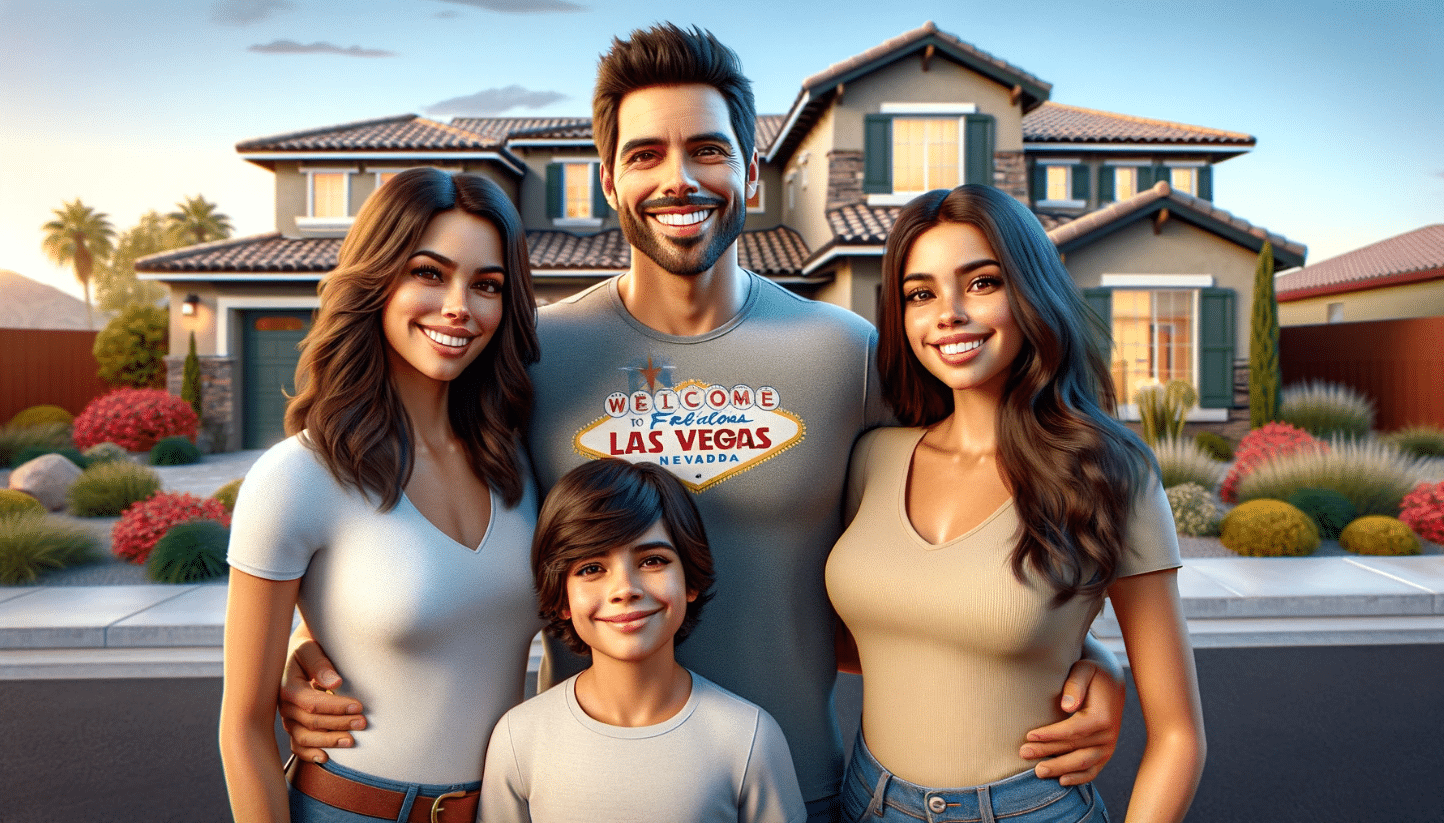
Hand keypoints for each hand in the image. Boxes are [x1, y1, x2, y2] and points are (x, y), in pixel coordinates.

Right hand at [277, 636, 366, 762]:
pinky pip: (297, 746)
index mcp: (288, 687)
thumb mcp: (310, 649)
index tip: (358, 706)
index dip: (336, 707)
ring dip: (329, 741)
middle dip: (339, 723)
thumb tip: (336, 683)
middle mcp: (285, 706)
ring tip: (351, 741)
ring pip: (304, 737)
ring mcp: (288, 719)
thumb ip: (320, 664)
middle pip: (311, 722)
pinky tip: (326, 757)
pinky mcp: (293, 727)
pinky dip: (310, 754)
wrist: (297, 656)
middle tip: (363, 722)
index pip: (311, 703)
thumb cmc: (307, 650)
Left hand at [1018, 658, 1124, 784]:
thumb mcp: (1084, 669)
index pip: (1074, 730)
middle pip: (1075, 749)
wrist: (1111, 681)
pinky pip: (1093, 771)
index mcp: (1103, 716)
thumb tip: (1066, 706)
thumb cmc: (1091, 673)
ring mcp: (1108, 746)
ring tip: (1037, 771)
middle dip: (1047, 752)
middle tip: (1023, 753)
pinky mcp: (1105, 753)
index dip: (1051, 735)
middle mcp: (1108, 735)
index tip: (1030, 735)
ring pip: (1083, 764)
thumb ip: (1075, 685)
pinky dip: (1078, 778)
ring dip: (1060, 769)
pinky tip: (1061, 781)